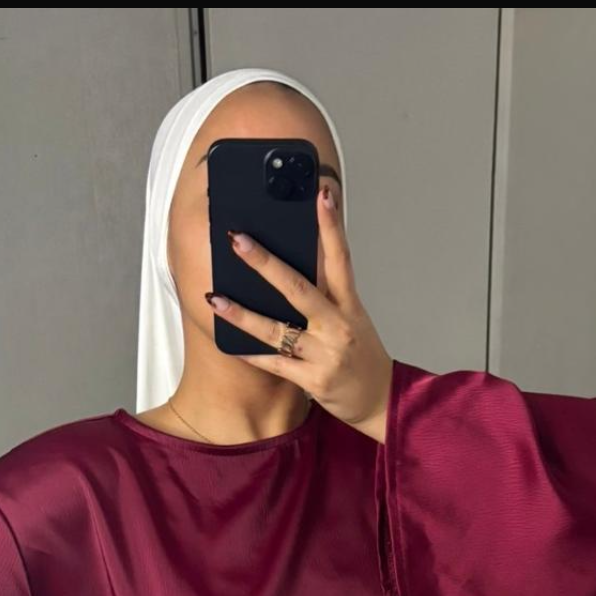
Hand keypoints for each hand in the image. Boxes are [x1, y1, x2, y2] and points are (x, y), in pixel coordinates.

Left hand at [207, 188, 392, 442]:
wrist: (382, 402)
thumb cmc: (361, 357)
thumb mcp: (353, 319)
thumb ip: (327, 295)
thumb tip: (288, 269)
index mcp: (350, 305)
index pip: (340, 257)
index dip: (331, 225)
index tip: (322, 193)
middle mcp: (337, 326)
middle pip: (298, 288)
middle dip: (265, 263)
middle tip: (239, 240)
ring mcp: (324, 354)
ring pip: (276, 330)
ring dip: (242, 314)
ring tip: (214, 298)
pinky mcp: (313, 380)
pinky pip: (274, 364)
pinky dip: (250, 354)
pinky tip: (228, 343)